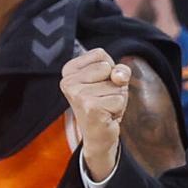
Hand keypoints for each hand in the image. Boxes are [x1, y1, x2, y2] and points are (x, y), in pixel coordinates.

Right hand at [60, 48, 131, 179]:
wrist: (99, 134)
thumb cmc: (105, 102)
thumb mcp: (114, 80)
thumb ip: (120, 70)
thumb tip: (119, 76)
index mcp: (69, 70)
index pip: (99, 53)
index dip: (109, 68)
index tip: (99, 84)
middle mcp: (68, 81)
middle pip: (108, 67)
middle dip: (114, 83)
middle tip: (103, 97)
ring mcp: (78, 95)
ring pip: (115, 85)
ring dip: (116, 97)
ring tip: (104, 106)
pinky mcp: (90, 108)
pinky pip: (118, 99)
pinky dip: (118, 108)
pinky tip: (106, 114)